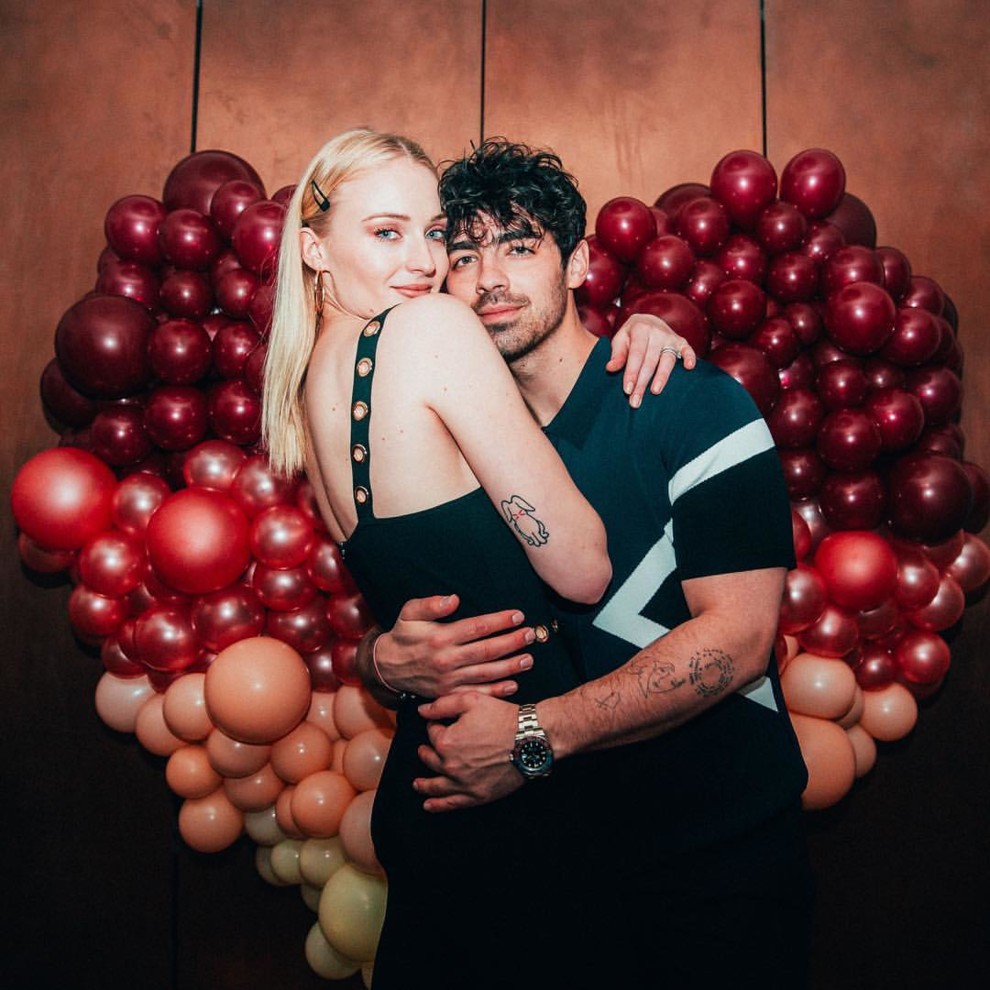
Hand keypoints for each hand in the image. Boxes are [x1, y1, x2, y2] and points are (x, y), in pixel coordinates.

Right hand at [373, 594, 536, 698]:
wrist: (387, 668)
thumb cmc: (403, 635)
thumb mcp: (409, 613)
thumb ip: (430, 604)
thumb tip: (453, 599)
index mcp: (440, 637)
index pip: (476, 628)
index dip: (499, 621)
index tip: (517, 616)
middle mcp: (446, 659)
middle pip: (486, 650)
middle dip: (511, 642)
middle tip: (531, 635)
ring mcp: (448, 679)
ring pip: (486, 673)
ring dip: (510, 666)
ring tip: (529, 658)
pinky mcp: (448, 694)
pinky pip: (476, 693)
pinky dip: (496, 691)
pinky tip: (514, 684)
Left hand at [415, 693, 522, 810]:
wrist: (529, 738)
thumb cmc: (503, 718)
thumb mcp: (471, 700)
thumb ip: (443, 705)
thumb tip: (422, 711)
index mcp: (446, 742)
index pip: (432, 733)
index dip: (435, 726)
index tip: (441, 723)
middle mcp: (450, 765)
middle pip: (430, 759)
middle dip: (426, 752)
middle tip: (425, 749)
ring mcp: (463, 783)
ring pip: (436, 785)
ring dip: (424, 784)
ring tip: (417, 784)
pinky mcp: (477, 795)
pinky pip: (452, 803)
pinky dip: (438, 805)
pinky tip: (429, 805)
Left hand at [607, 313, 696, 407]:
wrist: (648, 321)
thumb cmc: (631, 336)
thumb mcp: (620, 340)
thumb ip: (617, 354)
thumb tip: (610, 368)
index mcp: (640, 329)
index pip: (636, 355)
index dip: (631, 373)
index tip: (627, 390)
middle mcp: (656, 332)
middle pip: (650, 361)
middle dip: (642, 382)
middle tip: (636, 401)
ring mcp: (670, 337)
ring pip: (667, 359)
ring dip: (662, 376)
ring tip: (655, 391)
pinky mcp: (681, 342)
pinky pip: (687, 349)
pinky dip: (690, 357)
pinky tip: (689, 367)